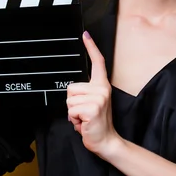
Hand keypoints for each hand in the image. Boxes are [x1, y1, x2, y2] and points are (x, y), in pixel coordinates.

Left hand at [66, 31, 121, 156]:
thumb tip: (72, 91)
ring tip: (84, 118)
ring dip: (72, 113)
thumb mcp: (93, 103)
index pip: (97, 62)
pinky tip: (84, 123)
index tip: (86, 35)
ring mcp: (98, 98)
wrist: (106, 141)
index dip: (91, 47)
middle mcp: (102, 88)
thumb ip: (85, 93)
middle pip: (71, 88)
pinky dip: (74, 120)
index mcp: (102, 85)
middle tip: (84, 113)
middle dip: (72, 103)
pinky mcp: (92, 108)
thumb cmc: (96, 123)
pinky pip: (71, 110)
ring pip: (69, 100)